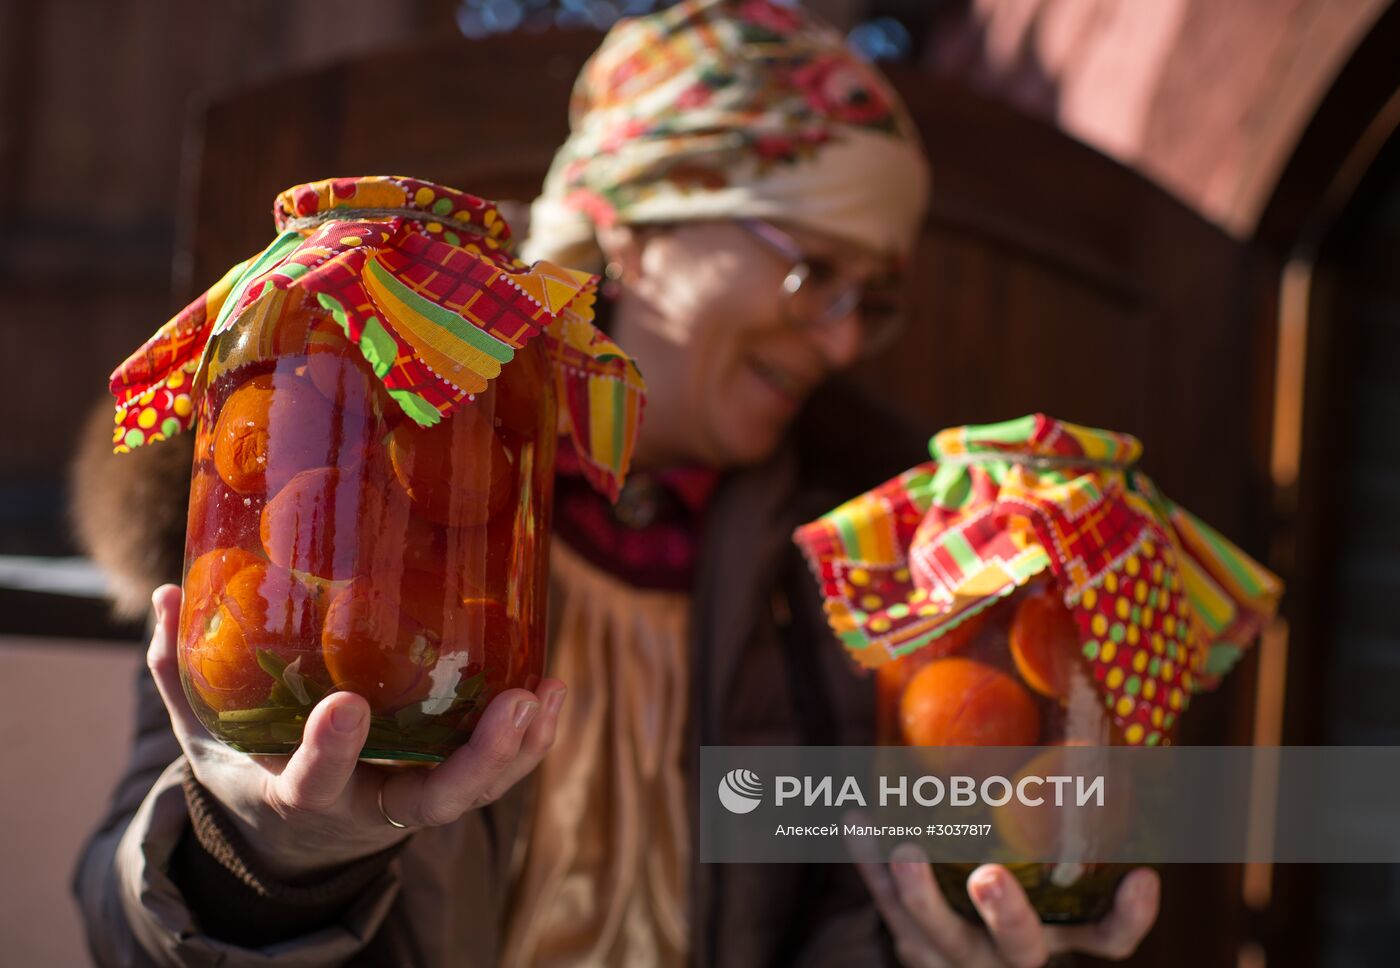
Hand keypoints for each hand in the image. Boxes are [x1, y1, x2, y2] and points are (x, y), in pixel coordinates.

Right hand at [147, 584, 565, 878]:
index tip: (346, 706)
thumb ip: (178, 668)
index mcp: (299, 795)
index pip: (315, 782)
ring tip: (547, 693)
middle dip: (477, 760)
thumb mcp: (203, 732)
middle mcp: (367, 805)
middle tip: (513, 705)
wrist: (287, 834)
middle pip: (433, 800)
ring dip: (520, 748)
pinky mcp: (443, 782)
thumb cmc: (248, 766)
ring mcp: (414, 799)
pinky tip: (554, 691)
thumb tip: (165, 590)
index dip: (332, 751)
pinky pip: (496, 772)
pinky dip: (530, 741)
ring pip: (478, 790)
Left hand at [857, 847, 1158, 967]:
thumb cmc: (1020, 892)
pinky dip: (868, 862)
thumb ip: (1065, 827)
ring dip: (919, 893)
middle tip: (989, 876)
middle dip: (1007, 914)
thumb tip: (1090, 733)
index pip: (1106, 941)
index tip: (1143, 877)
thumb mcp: (1050, 880)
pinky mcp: (911, 941)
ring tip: (904, 849)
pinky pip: (883, 904)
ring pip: (937, 931)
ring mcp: (957, 953)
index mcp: (1058, 937)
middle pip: (1020, 947)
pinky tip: (856, 819)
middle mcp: (1012, 954)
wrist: (955, 950)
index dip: (1128, 918)